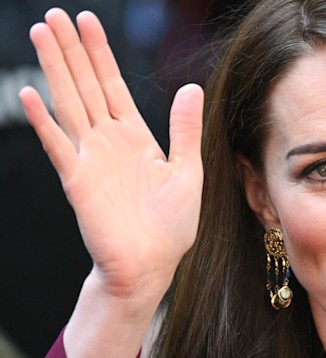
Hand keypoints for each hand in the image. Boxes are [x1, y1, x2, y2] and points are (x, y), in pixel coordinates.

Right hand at [19, 8, 203, 299]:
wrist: (151, 264)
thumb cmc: (170, 224)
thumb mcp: (187, 170)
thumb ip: (184, 129)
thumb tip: (192, 86)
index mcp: (136, 137)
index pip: (113, 85)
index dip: (101, 54)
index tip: (89, 22)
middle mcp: (109, 141)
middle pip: (86, 86)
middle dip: (72, 50)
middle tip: (55, 15)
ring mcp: (90, 158)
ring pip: (69, 104)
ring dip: (55, 70)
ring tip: (41, 35)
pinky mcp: (77, 182)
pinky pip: (58, 146)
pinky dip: (44, 122)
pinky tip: (32, 94)